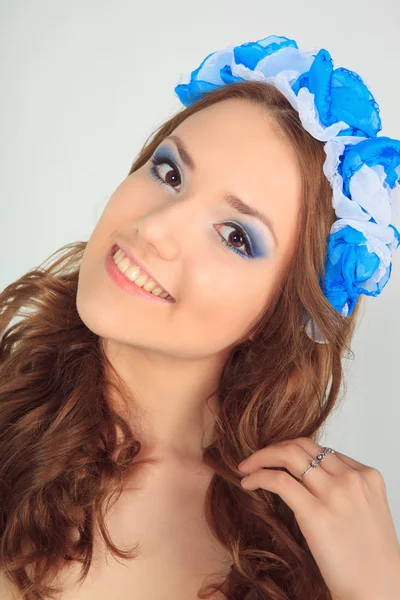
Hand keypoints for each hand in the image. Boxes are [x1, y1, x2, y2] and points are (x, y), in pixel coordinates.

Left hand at [237, 437, 399, 599]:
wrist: (378, 591)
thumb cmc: (369, 558)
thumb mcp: (366, 510)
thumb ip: (344, 489)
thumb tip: (309, 480)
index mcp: (367, 476)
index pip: (322, 449)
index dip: (294, 451)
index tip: (277, 460)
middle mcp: (352, 479)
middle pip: (303, 445)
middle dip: (274, 448)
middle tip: (255, 458)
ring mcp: (335, 494)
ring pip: (288, 455)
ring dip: (261, 457)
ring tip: (246, 467)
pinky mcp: (316, 514)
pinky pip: (279, 481)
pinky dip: (258, 476)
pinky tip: (248, 483)